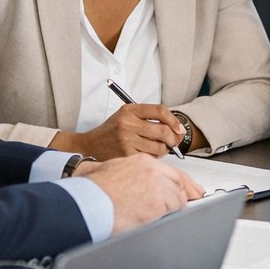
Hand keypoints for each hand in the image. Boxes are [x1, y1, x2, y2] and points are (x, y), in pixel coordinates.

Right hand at [53, 103, 182, 158]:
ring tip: (160, 149)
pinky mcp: (125, 154)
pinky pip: (150, 157)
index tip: (178, 128)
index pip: (160, 111)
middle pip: (163, 130)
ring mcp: (126, 140)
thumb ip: (148, 118)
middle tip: (174, 142)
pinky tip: (148, 155)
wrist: (90, 144)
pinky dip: (154, 157)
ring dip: (164, 150)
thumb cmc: (113, 130)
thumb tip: (176, 129)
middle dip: (173, 138)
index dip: (173, 120)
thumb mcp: (127, 115)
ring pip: (159, 146)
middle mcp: (127, 123)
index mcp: (129, 110)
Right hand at [75, 155, 203, 234]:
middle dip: (188, 193)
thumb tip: (138, 183)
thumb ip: (131, 173)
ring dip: (175, 207)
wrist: (86, 201)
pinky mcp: (156, 204)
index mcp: (143, 161)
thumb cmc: (92, 189)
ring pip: (178, 197)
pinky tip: (161, 218)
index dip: (184, 182)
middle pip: (180, 182)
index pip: (172, 171)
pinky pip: (173, 209)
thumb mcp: (112, 169)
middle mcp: (152, 171)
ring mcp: (156, 186)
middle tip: (195, 201)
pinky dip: (170, 215)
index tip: (191, 189)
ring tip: (166, 214)